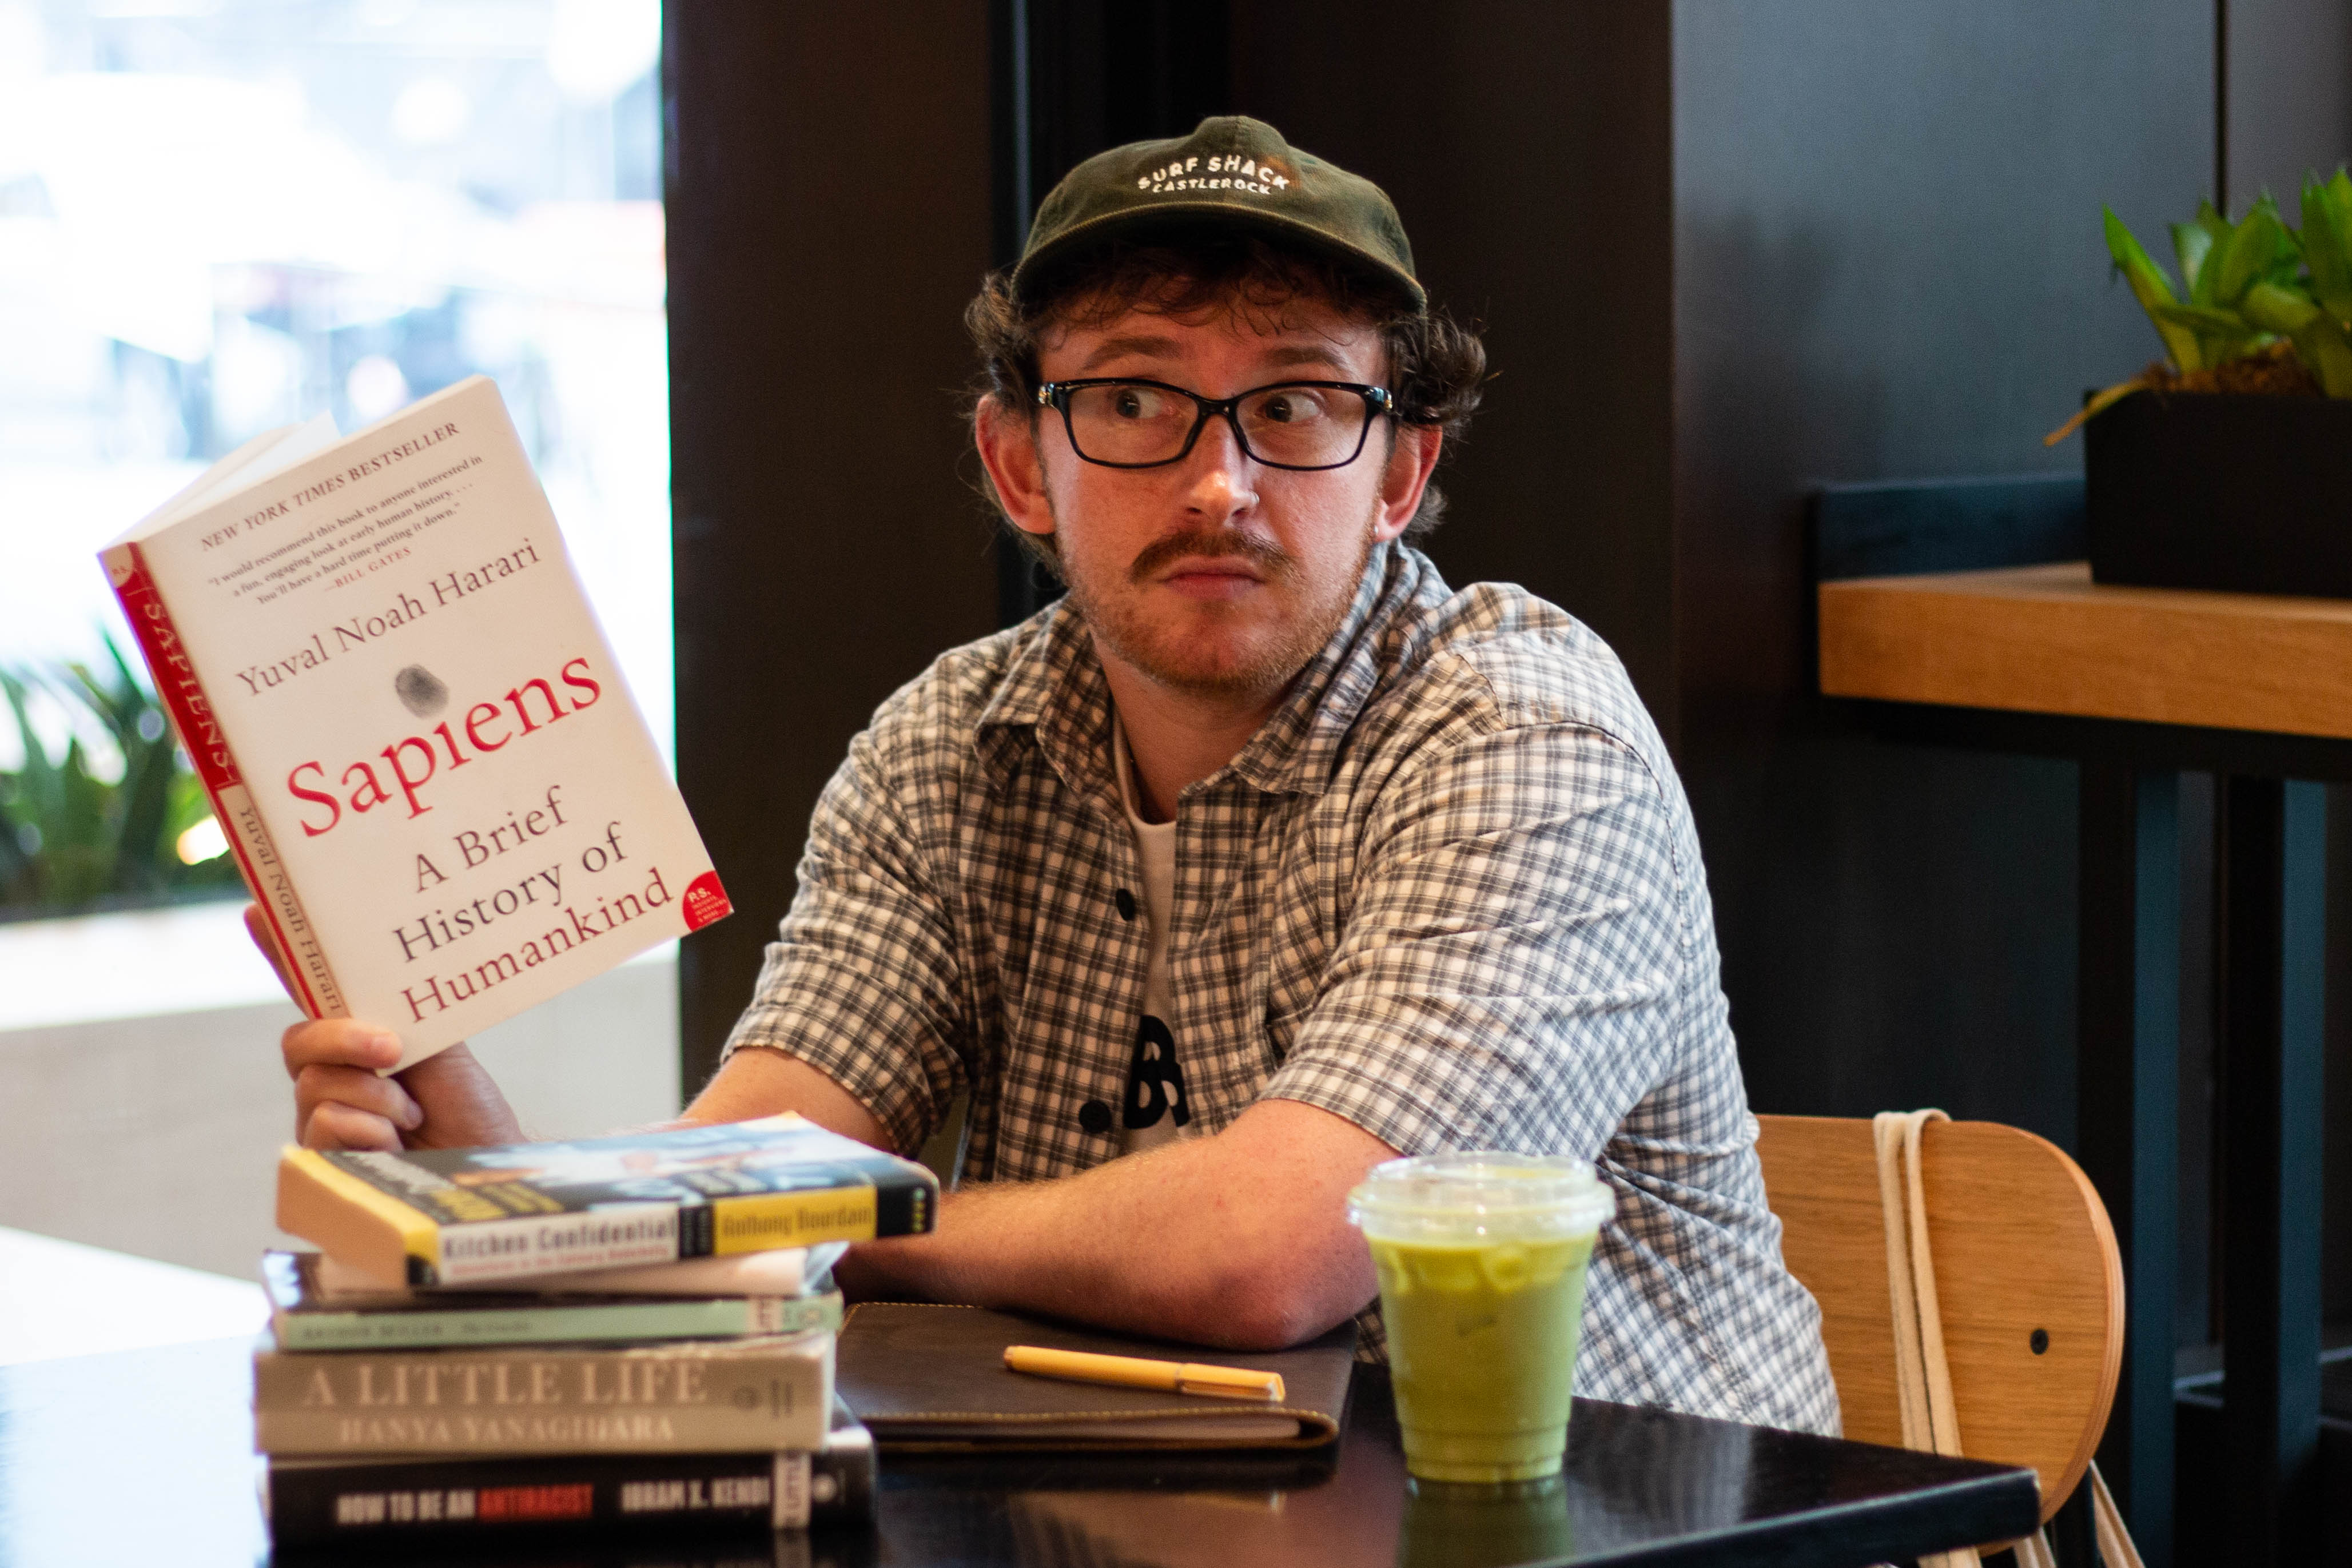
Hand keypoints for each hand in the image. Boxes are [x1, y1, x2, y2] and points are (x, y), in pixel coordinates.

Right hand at [252, 903, 522, 1149]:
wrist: (484, 1163)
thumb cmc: (467, 1108)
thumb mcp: (440, 1046)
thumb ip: (403, 1012)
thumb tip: (383, 970)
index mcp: (359, 1038)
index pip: (311, 994)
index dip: (281, 953)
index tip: (258, 909)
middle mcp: (330, 1074)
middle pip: (299, 1040)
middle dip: (345, 1040)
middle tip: (393, 1053)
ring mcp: (320, 1117)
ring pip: (314, 1084)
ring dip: (375, 1098)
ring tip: (411, 1115)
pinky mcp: (323, 1159)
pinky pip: (325, 1124)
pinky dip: (370, 1132)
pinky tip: (395, 1144)